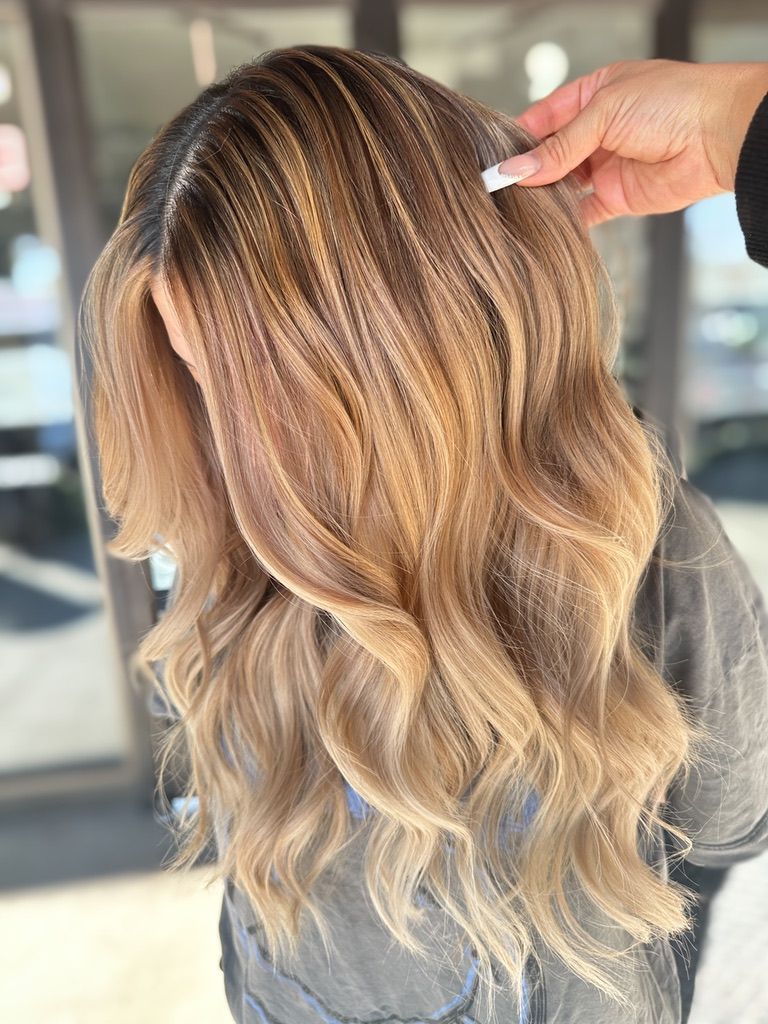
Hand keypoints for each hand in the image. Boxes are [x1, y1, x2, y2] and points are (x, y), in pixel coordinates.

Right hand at [498, 58, 767, 227]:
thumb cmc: (671, 102)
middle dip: (528, 171)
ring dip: (544, 196)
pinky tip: (544, 224)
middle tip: (499, 189)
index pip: (543, 118)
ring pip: (563, 185)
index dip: (519, 139)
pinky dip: (565, 220)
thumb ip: (559, 147)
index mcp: (593, 96)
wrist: (717, 135)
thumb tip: (517, 171)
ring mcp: (606, 165)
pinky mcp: (617, 196)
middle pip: (550, 155)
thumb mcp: (604, 113)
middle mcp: (597, 131)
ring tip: (517, 208)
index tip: (496, 161)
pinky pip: (583, 212)